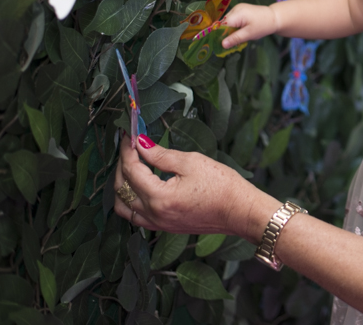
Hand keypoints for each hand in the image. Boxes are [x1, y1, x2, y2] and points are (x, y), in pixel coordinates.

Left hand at [113, 133, 272, 239]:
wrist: (240, 211)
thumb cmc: (222, 186)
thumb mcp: (192, 162)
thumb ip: (162, 155)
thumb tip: (141, 144)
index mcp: (159, 197)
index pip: (132, 170)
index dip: (128, 150)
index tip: (129, 135)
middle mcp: (154, 214)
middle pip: (123, 188)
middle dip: (123, 164)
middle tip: (130, 146)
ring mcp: (158, 223)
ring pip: (123, 207)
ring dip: (122, 185)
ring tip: (130, 167)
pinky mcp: (165, 227)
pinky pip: (135, 217)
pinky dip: (130, 202)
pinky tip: (138, 189)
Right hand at [221, 3, 278, 49]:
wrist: (274, 17)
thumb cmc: (263, 26)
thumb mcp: (249, 34)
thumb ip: (235, 38)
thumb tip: (222, 44)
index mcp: (237, 13)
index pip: (222, 24)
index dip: (219, 34)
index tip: (219, 44)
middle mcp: (235, 9)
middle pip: (224, 23)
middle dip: (225, 33)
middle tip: (229, 43)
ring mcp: (238, 8)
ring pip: (228, 21)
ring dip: (230, 30)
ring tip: (237, 37)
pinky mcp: (241, 10)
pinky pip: (233, 19)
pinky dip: (234, 26)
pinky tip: (240, 32)